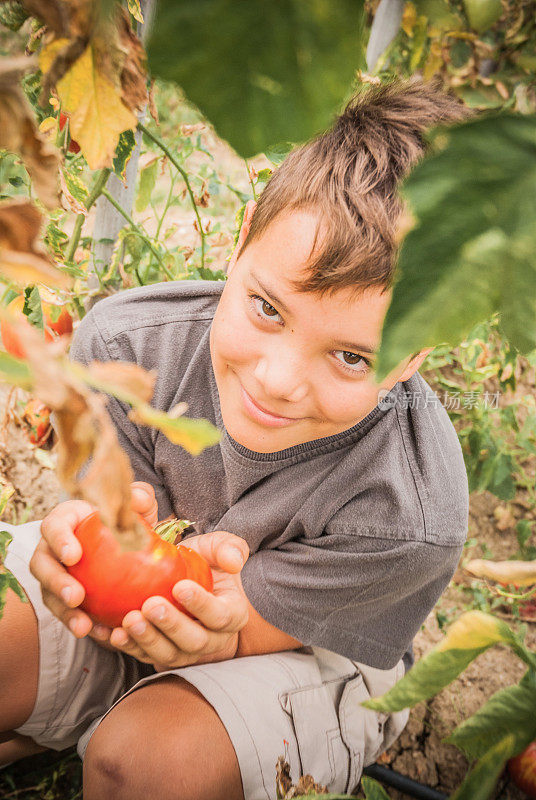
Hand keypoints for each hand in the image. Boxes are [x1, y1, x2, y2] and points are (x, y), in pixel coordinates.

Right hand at [29, 482, 159, 641]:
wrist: (131, 546)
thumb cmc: (127, 521)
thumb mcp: (139, 507)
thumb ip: (139, 499)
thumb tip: (137, 500)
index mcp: (67, 520)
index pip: (54, 526)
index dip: (59, 540)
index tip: (73, 556)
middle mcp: (53, 548)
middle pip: (43, 565)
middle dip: (56, 583)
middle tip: (76, 597)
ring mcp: (57, 575)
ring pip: (49, 595)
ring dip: (64, 613)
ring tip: (84, 627)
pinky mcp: (66, 598)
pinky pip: (69, 614)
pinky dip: (83, 625)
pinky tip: (101, 635)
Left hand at [106, 530, 249, 670]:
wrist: (184, 583)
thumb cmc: (204, 565)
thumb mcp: (218, 549)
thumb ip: (228, 548)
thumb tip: (234, 561)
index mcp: (230, 614)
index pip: (220, 615)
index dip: (201, 605)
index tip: (180, 587)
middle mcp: (210, 639)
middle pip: (193, 641)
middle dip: (171, 625)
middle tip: (150, 605)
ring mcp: (183, 651)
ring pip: (167, 654)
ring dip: (147, 640)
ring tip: (129, 620)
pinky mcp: (158, 655)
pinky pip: (141, 655)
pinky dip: (124, 645)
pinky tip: (107, 630)